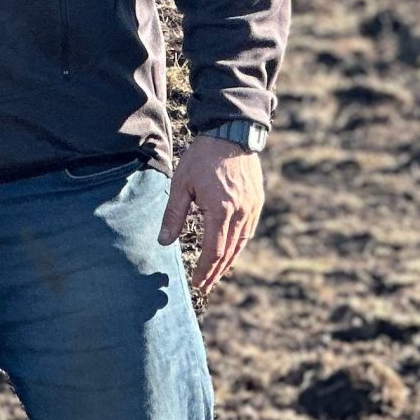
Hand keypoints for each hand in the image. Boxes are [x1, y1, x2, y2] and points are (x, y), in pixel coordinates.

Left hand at [159, 137, 262, 297]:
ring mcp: (252, 208)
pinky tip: (230, 250)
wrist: (231, 133)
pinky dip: (238, 245)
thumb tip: (163, 242)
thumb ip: (173, 215)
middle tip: (205, 286)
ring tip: (216, 274)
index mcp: (221, 210)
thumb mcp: (181, 184)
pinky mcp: (257, 201)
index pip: (213, 251)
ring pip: (241, 244)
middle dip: (215, 272)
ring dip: (228, 262)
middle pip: (228, 252)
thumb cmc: (202, 157)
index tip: (197, 283)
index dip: (204, 270)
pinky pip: (249, 231)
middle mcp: (240, 213)